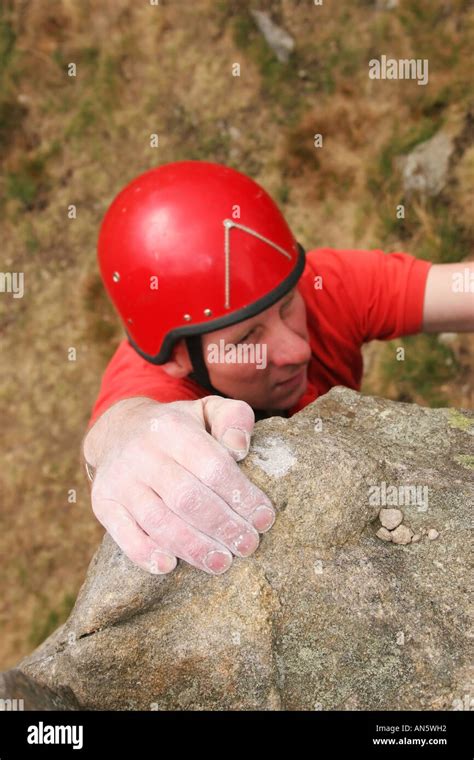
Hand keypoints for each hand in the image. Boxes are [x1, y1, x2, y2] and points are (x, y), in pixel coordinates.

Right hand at [83, 396, 274, 575]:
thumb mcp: (207, 410)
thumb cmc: (177, 427)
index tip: (264, 519)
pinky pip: (123, 534)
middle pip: (187, 497)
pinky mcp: (103, 502)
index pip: (213, 466)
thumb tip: (240, 448)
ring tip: (221, 562)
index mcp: (173, 428)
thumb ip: (234, 419)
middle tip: (248, 545)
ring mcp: (120, 479)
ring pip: (158, 520)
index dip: (241, 496)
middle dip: (223, 526)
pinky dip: (145, 553)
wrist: (118, 429)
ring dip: (193, 547)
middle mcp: (143, 453)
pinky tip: (169, 565)